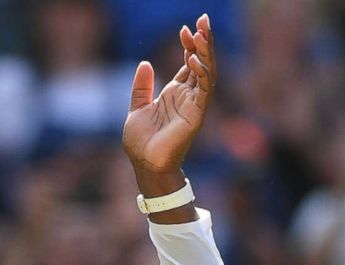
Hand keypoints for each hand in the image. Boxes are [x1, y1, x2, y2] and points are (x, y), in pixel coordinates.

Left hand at [123, 14, 215, 189]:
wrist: (144, 164)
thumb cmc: (142, 142)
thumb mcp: (137, 108)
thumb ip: (142, 87)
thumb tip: (145, 64)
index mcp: (176, 93)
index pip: (189, 63)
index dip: (189, 45)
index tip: (185, 28)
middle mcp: (188, 96)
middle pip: (202, 63)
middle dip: (204, 42)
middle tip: (203, 19)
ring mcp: (194, 105)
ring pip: (207, 73)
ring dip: (206, 53)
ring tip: (202, 33)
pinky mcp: (196, 116)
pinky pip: (203, 91)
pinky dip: (201, 74)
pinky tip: (194, 59)